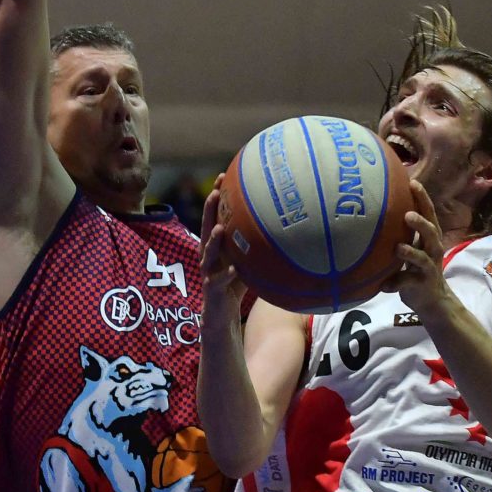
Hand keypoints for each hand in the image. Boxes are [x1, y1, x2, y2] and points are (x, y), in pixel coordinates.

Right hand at [200, 174, 247, 322]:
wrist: (221, 316)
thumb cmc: (235, 285)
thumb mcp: (247, 260)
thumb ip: (256, 245)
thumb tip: (283, 225)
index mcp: (217, 246)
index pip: (216, 216)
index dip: (218, 197)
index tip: (223, 175)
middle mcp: (209, 256)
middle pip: (207, 228)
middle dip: (210, 210)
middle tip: (215, 191)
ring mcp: (208, 273)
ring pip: (208, 253)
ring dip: (213, 240)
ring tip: (220, 227)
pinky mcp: (212, 290)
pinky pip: (219, 281)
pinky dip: (227, 275)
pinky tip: (235, 269)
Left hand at [380, 180, 449, 311]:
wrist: (431, 299)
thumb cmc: (417, 266)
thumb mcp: (413, 246)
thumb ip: (402, 232)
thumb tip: (378, 208)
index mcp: (430, 237)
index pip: (429, 213)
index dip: (423, 198)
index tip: (412, 182)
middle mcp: (433, 249)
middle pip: (431, 232)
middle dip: (420, 223)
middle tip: (407, 214)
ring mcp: (429, 267)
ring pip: (422, 258)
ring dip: (410, 252)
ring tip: (398, 248)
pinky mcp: (422, 284)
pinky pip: (407, 282)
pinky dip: (395, 283)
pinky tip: (383, 285)